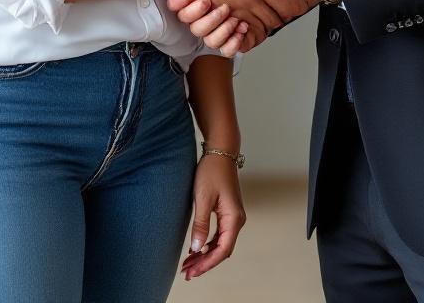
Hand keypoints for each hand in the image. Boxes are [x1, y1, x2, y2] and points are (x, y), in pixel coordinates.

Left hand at [171, 0, 320, 52]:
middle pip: (211, 15)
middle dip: (198, 14)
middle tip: (195, 6)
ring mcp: (260, 10)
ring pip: (227, 30)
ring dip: (216, 27)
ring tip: (212, 15)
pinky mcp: (271, 22)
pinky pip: (248, 40)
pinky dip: (237, 39)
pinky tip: (233, 28)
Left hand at [181, 152, 245, 280]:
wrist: (221, 151)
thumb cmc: (212, 171)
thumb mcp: (203, 198)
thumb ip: (201, 224)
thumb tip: (197, 248)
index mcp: (234, 218)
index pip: (222, 250)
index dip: (207, 264)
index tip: (192, 272)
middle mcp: (237, 220)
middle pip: (222, 250)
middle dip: (205, 263)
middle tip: (186, 273)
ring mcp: (233, 216)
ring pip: (220, 243)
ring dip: (205, 255)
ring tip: (188, 264)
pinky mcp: (228, 212)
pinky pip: (219, 235)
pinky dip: (207, 244)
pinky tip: (196, 249)